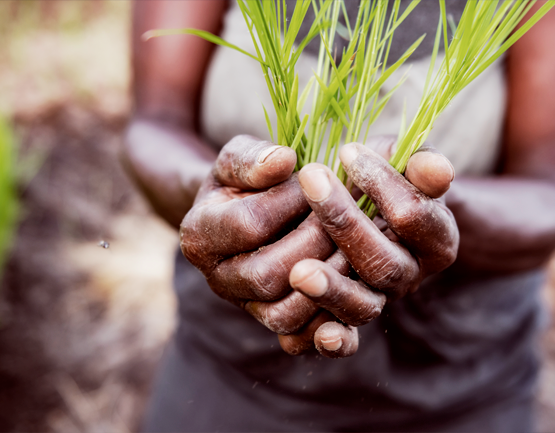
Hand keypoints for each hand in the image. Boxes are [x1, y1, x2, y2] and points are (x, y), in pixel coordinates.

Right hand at [180, 135, 341, 334]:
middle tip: (346, 216)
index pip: (249, 225)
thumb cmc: (243, 182)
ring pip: (284, 313)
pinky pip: (301, 338)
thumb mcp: (238, 159)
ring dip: (328, 280)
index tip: (316, 178)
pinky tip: (355, 288)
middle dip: (314, 243)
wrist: (243, 216)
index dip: (290, 201)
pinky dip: (330, 323)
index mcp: (199, 236)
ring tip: (352, 246)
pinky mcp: (275, 322)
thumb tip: (282, 160)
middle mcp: (218, 279)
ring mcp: (246, 306)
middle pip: (266, 275)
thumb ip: (252, 157)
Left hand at [285, 142, 458, 355]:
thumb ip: (419, 163)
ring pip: (363, 307)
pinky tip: (316, 334)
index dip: (383, 183)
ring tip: (299, 272)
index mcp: (435, 240)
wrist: (370, 212)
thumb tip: (436, 169)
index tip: (347, 149)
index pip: (414, 216)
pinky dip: (331, 342)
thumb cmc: (384, 180)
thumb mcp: (403, 162)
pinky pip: (344, 340)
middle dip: (347, 223)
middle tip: (311, 180)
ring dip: (333, 290)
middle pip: (385, 264)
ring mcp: (378, 300)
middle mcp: (409, 277)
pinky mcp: (347, 320)